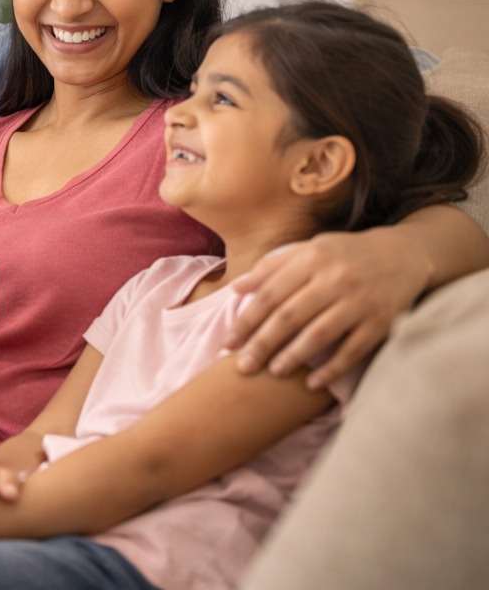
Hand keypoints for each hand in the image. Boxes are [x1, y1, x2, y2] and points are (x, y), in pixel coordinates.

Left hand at [227, 227, 431, 387]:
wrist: (404, 254)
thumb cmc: (345, 255)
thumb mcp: (309, 250)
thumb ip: (272, 268)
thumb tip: (235, 288)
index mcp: (311, 259)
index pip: (270, 293)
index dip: (247, 319)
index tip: (228, 342)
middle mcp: (335, 279)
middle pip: (290, 316)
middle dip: (263, 343)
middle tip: (243, 366)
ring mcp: (360, 301)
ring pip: (319, 334)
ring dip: (294, 357)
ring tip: (273, 372)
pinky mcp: (381, 322)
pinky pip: (353, 350)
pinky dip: (332, 369)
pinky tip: (312, 383)